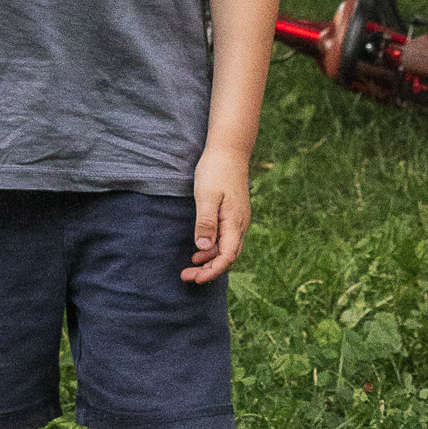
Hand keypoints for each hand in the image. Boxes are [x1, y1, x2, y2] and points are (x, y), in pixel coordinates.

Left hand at [183, 145, 251, 283]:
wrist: (229, 150)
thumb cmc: (215, 170)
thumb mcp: (206, 195)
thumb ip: (205, 222)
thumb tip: (204, 248)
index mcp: (234, 222)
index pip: (227, 257)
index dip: (212, 271)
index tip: (195, 279)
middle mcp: (240, 225)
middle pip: (228, 257)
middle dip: (209, 270)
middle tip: (187, 277)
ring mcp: (238, 220)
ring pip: (227, 249)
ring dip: (211, 260)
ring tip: (191, 266)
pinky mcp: (234, 214)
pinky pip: (226, 238)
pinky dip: (214, 248)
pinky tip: (201, 249)